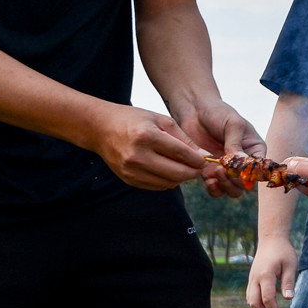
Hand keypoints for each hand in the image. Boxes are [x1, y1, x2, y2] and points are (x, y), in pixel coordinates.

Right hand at [90, 103, 208, 190]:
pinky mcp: (128, 180)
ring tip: (184, 167)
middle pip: (177, 173)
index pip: (181, 154)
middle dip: (193, 172)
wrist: (101, 129)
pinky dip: (168, 181)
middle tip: (199, 166)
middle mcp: (138, 156)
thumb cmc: (134, 120)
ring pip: (169, 183)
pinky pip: (157, 186)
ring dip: (181, 177)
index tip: (206, 159)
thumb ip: (183, 138)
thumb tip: (204, 156)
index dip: (198, 159)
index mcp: (147, 136)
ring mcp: (131, 170)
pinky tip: (169, 170)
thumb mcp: (161, 120)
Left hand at [177, 98, 264, 197]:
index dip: (253, 172)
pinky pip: (217, 190)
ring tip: (216, 172)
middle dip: (237, 180)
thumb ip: (236, 143)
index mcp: (255, 150)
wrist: (195, 111)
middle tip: (224, 170)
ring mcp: (227, 169)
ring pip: (234, 190)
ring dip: (227, 186)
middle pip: (247, 183)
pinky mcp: (210, 173)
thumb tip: (240, 162)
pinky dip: (214, 189)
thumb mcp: (232, 124)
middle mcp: (243, 163)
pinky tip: (209, 179)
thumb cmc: (219, 113)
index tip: (241, 168)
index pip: (260, 168)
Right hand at [245, 235, 298, 307]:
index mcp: (265, 275)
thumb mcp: (290, 264)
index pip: (267, 298)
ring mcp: (251, 279)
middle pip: (254, 302)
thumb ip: (289, 282)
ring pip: (250, 300)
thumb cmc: (283, 251)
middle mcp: (255, 279)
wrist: (271, 240)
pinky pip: (250, 295)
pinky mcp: (252, 279)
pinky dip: (256, 305)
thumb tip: (289, 299)